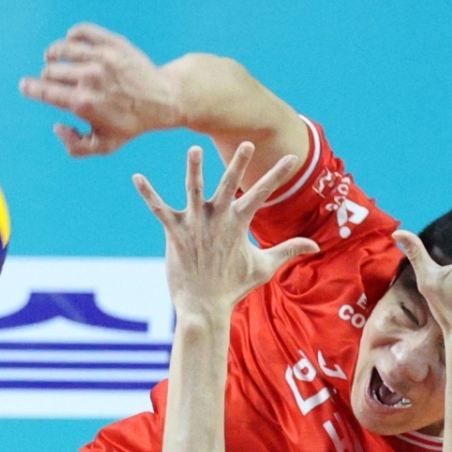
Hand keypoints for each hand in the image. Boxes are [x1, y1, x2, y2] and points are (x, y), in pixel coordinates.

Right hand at [19, 23, 179, 156]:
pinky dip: (71, 36)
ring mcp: (100, 57)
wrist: (162, 100)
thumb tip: (57, 126)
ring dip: (53, 54)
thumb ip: (75, 145)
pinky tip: (71, 43)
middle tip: (50, 79)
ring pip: (61, 48)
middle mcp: (89, 78)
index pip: (45, 91)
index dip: (30, 88)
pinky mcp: (111, 42)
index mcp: (84, 103)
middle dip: (46, 76)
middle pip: (51, 70)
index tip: (24, 85)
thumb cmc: (131, 125)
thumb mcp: (104, 146)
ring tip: (54, 58)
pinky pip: (81, 31)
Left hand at [134, 143, 316, 319]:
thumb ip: (288, 250)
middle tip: (246, 144)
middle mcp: (217, 219)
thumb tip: (315, 246)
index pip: (262, 194)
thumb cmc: (233, 288)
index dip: (278, 176)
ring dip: (194, 169)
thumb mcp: (264, 267)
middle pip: (229, 184)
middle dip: (238, 164)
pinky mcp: (175, 233)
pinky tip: (137, 177)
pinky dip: (148, 193)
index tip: (291, 158)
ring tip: (195, 149)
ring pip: (194, 189)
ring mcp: (195, 224)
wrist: (203, 308)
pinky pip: (159, 208)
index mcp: (238, 224)